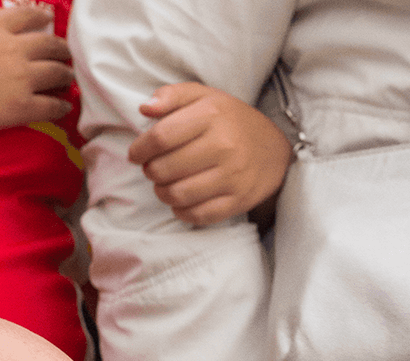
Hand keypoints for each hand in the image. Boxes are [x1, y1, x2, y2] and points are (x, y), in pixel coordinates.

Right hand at [0, 1, 72, 189]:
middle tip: (65, 53)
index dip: (40, 18)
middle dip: (59, 47)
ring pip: (54, 72)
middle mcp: (11, 49)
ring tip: (68, 77)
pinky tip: (64, 108)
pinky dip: (60, 106)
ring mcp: (19, 79)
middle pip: (46, 44)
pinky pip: (50, 106)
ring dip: (64, 74)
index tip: (47, 20)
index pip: (25, 17)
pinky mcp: (20, 108)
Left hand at [129, 82, 291, 225]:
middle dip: (151, 171)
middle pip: (165, 169)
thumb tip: (145, 108)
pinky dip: (181, 211)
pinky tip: (181, 200)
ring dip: (162, 193)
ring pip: (177, 195)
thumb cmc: (230, 122)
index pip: (161, 136)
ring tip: (164, 184)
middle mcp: (224, 145)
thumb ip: (173, 96)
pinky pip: (196, 215)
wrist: (273, 150)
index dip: (140, 148)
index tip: (136, 154)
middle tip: (152, 169)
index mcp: (212, 115)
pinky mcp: (237, 201)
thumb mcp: (205, 97)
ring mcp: (232, 176)